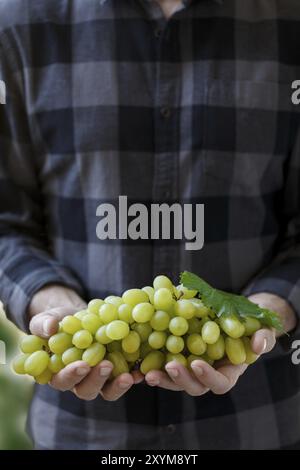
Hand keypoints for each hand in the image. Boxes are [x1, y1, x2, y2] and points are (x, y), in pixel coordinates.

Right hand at [29, 284, 142, 400]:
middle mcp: (80, 381)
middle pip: (86, 390)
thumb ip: (42, 324)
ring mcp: (100, 378)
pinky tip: (143, 370)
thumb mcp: (48, 319)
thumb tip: (49, 327)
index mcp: (58, 373)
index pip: (62, 380)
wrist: (81, 316)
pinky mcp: (118, 371)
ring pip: (108, 390)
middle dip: (97, 379)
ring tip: (128, 376)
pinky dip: (135, 376)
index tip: (82, 364)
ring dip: (118, 385)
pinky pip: (126, 379)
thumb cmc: (60, 321)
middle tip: (106, 365)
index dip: (71, 375)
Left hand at [145, 292, 295, 395]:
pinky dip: (152, 364)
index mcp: (228, 370)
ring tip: (149, 372)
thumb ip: (263, 336)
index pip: (219, 383)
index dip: (208, 377)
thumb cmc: (251, 324)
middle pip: (194, 386)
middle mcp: (208, 373)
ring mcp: (191, 365)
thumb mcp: (262, 327)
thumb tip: (258, 344)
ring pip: (176, 380)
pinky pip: (164, 364)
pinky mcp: (178, 354)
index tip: (197, 363)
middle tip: (170, 366)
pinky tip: (139, 361)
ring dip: (163, 377)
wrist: (237, 314)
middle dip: (181, 379)